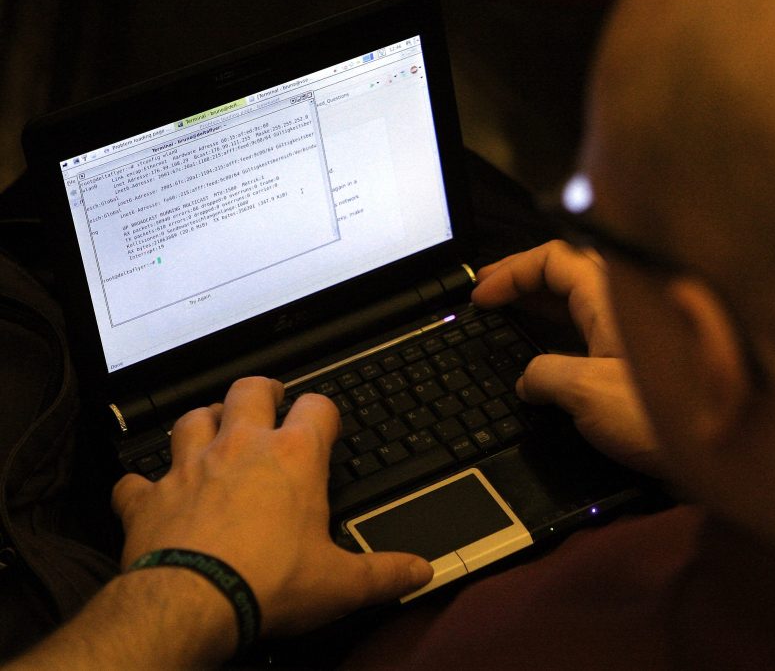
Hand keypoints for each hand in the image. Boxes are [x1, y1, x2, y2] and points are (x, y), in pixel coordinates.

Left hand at [112, 377, 432, 637]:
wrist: (194, 602)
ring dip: (202, 421)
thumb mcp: (341, 583)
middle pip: (250, 390)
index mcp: (293, 458)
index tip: (326, 422)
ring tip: (211, 428)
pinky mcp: (150, 498)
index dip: (325, 410)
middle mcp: (241, 449)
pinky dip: (140, 483)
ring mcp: (191, 467)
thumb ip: (385, 573)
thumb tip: (420, 571)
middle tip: (269, 397)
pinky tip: (146, 490)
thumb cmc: (268, 582)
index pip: (317, 407)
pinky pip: (136, 480)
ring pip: (192, 419)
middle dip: (262, 389)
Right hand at [471, 240, 660, 475]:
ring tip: (509, 316)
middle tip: (488, 295)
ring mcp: (634, 331)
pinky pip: (592, 330)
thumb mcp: (584, 391)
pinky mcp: (639, 359)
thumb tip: (529, 381)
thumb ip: (544, 375)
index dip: (511, 271)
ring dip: (541, 306)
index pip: (553, 258)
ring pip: (579, 302)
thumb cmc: (662, 415)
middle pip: (566, 273)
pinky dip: (561, 332)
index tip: (482, 295)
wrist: (719, 451)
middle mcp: (625, 305)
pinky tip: (545, 354)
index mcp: (611, 297)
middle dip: (523, 282)